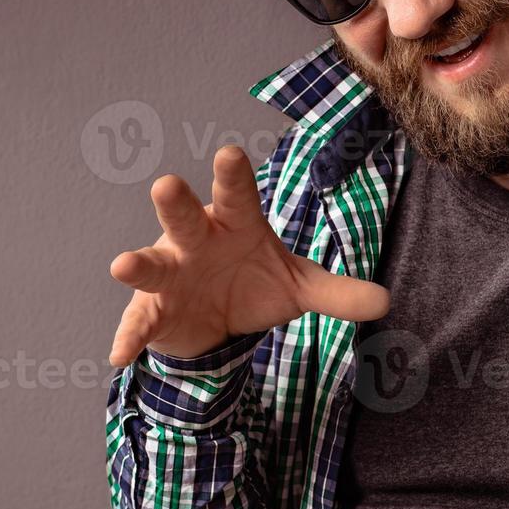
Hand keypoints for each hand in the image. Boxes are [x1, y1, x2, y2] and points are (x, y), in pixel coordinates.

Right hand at [107, 145, 389, 367]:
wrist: (219, 323)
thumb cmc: (256, 284)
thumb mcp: (299, 287)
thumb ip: (338, 293)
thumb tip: (387, 303)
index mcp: (234, 223)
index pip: (236, 195)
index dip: (232, 175)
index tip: (229, 154)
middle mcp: (196, 240)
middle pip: (184, 216)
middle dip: (176, 202)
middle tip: (166, 183)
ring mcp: (170, 273)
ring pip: (152, 264)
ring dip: (138, 265)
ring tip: (122, 266)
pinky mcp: (153, 310)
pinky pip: (140, 321)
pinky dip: (131, 336)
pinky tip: (122, 354)